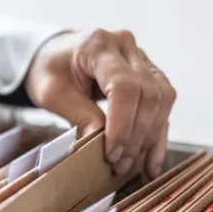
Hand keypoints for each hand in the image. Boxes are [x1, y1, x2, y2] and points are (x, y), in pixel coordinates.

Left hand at [26, 29, 175, 177]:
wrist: (54, 55)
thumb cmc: (49, 70)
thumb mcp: (52, 93)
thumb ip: (78, 114)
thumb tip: (101, 146)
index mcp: (98, 45)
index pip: (123, 86)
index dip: (122, 124)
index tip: (112, 152)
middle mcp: (127, 47)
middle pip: (148, 94)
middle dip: (136, 135)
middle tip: (119, 164)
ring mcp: (142, 58)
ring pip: (162, 100)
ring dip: (150, 137)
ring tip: (132, 166)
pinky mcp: (150, 74)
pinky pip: (162, 105)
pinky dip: (158, 134)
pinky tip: (151, 161)